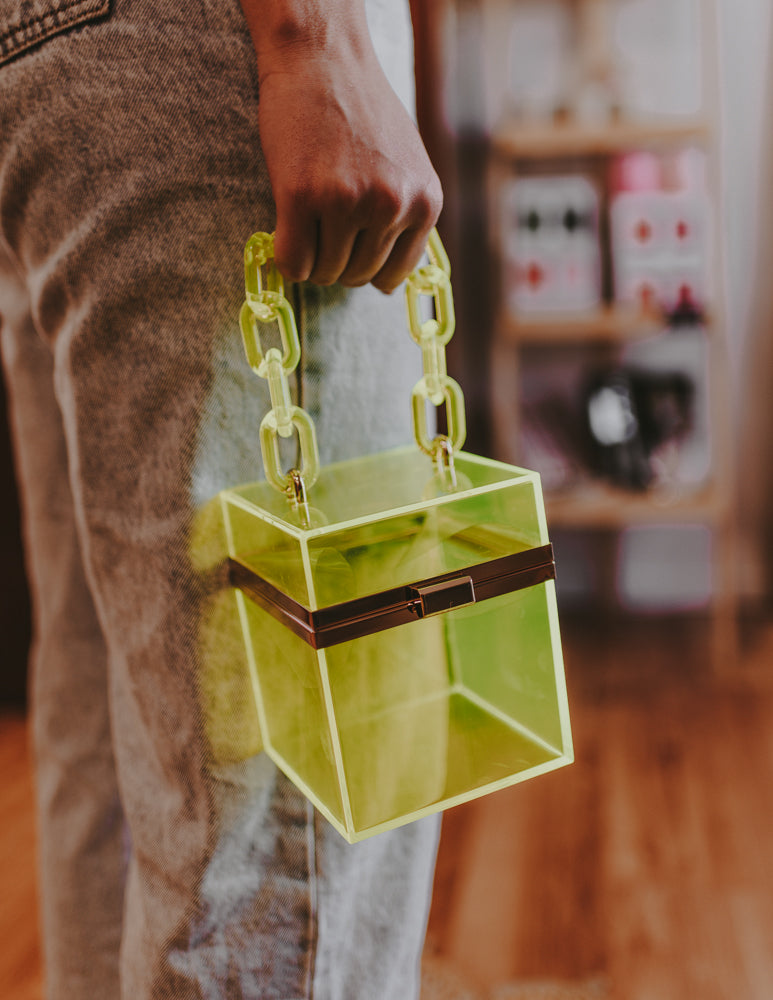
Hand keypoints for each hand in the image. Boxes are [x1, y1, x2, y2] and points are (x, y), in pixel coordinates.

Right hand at [246, 5, 442, 292]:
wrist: (322, 58)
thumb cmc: (361, 111)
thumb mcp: (407, 166)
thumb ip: (404, 216)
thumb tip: (386, 283)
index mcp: (424, 202)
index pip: (393, 275)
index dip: (367, 270)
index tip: (350, 253)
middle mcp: (391, 205)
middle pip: (357, 277)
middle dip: (336, 264)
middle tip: (323, 233)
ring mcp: (347, 202)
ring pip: (325, 272)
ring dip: (311, 260)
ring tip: (307, 225)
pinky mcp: (301, 197)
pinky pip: (294, 262)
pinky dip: (286, 260)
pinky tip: (286, 233)